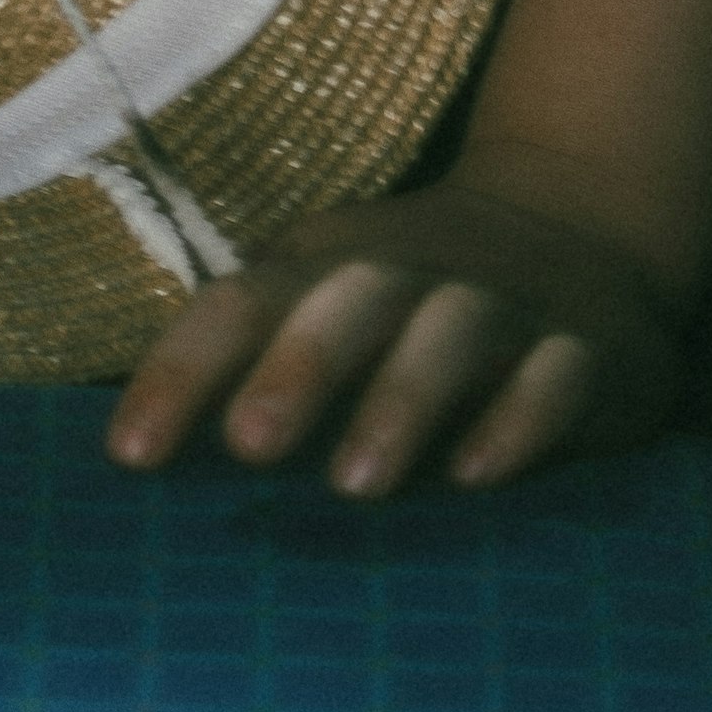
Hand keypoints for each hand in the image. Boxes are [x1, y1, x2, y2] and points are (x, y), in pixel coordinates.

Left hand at [101, 177, 683, 498]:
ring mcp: (501, 299)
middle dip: (296, 365)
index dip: (181, 372)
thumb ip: (253, 374)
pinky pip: (553, 373)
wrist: (581, 227)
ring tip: (354, 484)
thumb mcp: (326, 314)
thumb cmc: (410, 306)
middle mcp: (407, 270)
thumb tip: (144, 464)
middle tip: (249, 445)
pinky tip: (479, 474)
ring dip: (400, 398)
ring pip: (450, 329)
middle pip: (347, 297)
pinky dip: (519, 418)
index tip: (128, 457)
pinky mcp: (583, 345)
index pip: (239, 304)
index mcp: (324, 265)